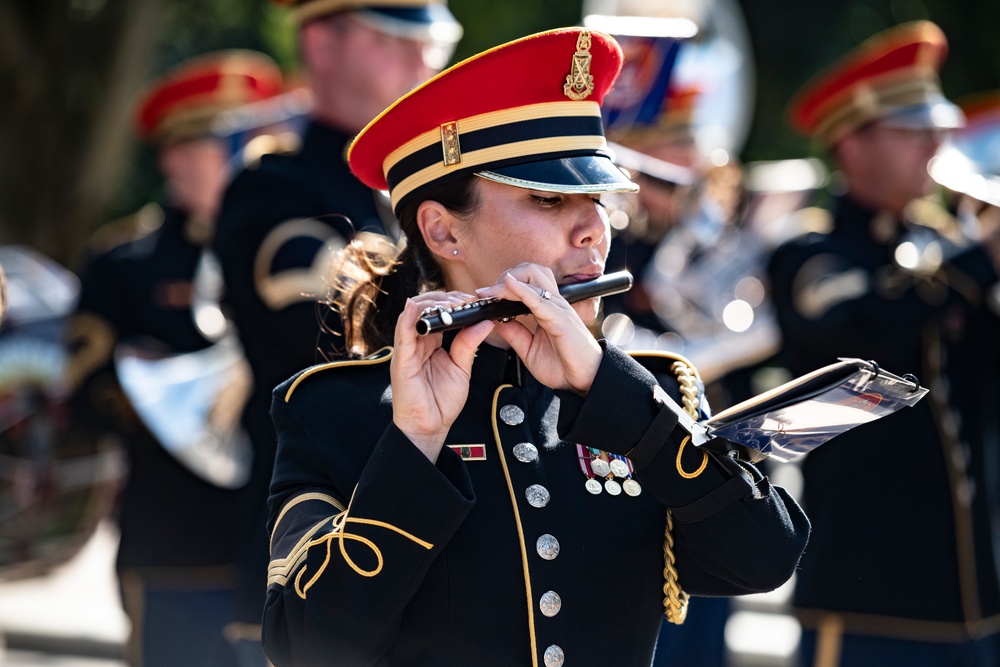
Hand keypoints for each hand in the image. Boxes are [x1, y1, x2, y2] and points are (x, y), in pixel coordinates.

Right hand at [391, 291, 494, 461]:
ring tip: (453, 303)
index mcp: (430, 343)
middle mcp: (417, 343)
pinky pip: (402, 335)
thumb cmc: (442, 401)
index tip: (475, 300)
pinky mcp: (400, 361)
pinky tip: (415, 308)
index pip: (439, 313)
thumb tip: (485, 322)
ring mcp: (407, 350)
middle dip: (447, 300)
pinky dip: (407, 319)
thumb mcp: (461, 368)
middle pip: (426, 309)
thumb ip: (468, 344)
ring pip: (413, 315)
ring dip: (433, 304)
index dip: (454, 302)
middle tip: (468, 300)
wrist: (430, 427)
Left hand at [477, 264, 602, 393]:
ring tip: (495, 292)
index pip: (526, 281)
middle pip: (531, 270)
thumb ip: (514, 333)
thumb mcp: (529, 349)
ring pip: (535, 277)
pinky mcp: (561, 319)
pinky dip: (523, 290)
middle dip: (506, 276)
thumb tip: (495, 320)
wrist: (584, 381)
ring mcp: (558, 309)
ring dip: (511, 280)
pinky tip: (510, 286)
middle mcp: (553, 304)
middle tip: (488, 293)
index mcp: (546, 308)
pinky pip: (540, 299)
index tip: (483, 294)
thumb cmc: (563, 365)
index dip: (504, 283)